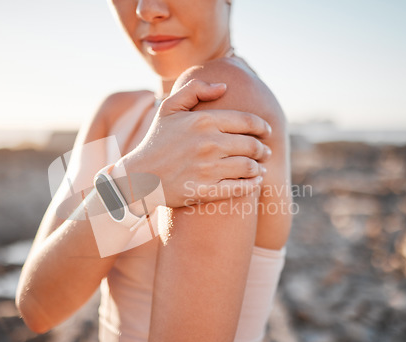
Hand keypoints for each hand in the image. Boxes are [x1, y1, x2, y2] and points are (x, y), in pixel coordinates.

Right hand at [119, 79, 271, 207]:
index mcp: (203, 121)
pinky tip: (255, 182)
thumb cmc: (156, 141)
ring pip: (249, 167)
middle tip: (265, 152)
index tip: (267, 131)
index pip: (247, 122)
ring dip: (259, 168)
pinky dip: (252, 185)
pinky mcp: (205, 191)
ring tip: (261, 168)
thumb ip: (195, 90)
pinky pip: (239, 188)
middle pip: (251, 146)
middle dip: (263, 149)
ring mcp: (208, 169)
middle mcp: (208, 144)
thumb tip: (224, 87)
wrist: (138, 176)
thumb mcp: (168, 108)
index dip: (262, 127)